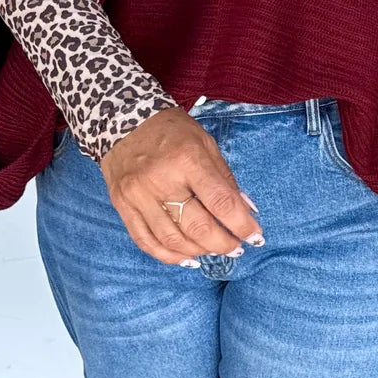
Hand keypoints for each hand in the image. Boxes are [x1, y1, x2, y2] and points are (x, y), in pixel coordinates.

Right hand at [99, 107, 263, 265]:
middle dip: (223, 244)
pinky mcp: (123, 206)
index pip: (221, 201)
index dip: (242, 224)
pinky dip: (169, 255)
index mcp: (187, 159)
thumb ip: (225, 179)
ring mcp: (139, 195)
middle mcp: (161, 180)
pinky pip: (146, 241)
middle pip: (197, 227)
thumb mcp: (205, 144)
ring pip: (172, 239)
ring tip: (214, 250)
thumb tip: (246, 211)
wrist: (121, 119)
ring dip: (199, 251)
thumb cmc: (171, 131)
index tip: (255, 236)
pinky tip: (187, 258)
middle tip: (236, 248)